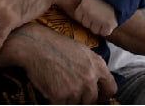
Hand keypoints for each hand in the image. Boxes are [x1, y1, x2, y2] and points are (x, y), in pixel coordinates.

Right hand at [0, 23, 116, 103]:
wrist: (34, 45)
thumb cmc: (54, 45)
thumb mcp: (80, 50)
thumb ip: (92, 66)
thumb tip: (96, 82)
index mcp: (97, 65)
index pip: (111, 88)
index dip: (103, 94)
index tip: (97, 96)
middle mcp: (90, 78)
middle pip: (93, 99)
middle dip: (84, 98)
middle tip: (72, 91)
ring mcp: (76, 88)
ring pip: (78, 103)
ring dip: (70, 99)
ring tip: (59, 87)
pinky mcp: (62, 96)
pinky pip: (63, 104)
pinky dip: (57, 100)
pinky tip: (51, 89)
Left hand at [75, 0, 117, 36]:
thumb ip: (84, 6)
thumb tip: (81, 17)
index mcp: (83, 6)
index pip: (78, 17)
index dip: (83, 16)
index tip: (88, 14)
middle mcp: (89, 14)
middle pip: (86, 25)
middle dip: (91, 22)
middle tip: (97, 16)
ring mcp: (99, 20)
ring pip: (94, 30)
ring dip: (98, 27)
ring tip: (103, 20)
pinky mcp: (108, 24)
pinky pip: (104, 33)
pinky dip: (106, 30)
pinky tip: (108, 24)